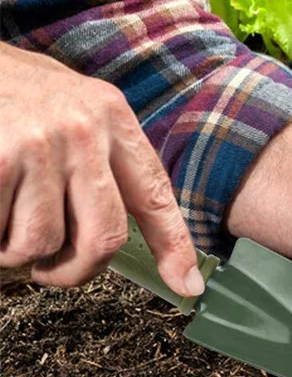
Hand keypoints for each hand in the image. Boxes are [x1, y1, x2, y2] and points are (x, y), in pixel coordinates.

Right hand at [0, 43, 202, 295]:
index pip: (154, 192)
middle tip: (51, 269)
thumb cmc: (16, 92)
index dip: (175, 244)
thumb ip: (103, 157)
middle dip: (77, 269)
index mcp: (113, 118)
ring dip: (17, 250)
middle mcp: (84, 132)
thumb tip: (115, 231)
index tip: (188, 284)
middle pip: (105, 235)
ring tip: (6, 217)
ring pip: (42, 244)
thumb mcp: (76, 106)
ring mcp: (39, 148)